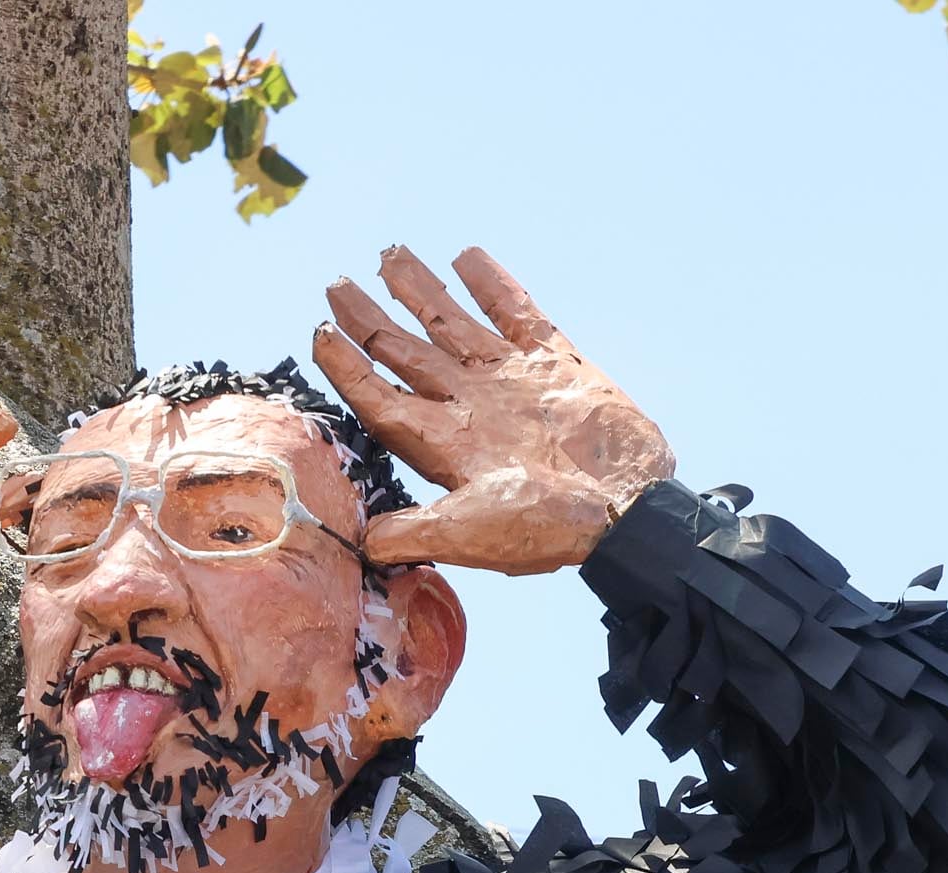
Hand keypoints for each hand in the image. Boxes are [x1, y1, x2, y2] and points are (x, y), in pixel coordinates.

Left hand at [310, 247, 674, 577]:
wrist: (629, 509)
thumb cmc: (552, 528)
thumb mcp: (472, 533)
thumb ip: (414, 531)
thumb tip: (358, 542)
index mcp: (445, 443)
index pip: (380, 397)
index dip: (347, 366)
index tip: (319, 332)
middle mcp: (471, 406)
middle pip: (406, 354)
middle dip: (370, 319)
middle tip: (337, 285)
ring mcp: (512, 381)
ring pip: (454, 325)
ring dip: (420, 292)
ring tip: (388, 255)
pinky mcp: (557, 363)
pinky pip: (518, 313)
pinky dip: (493, 285)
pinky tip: (466, 257)